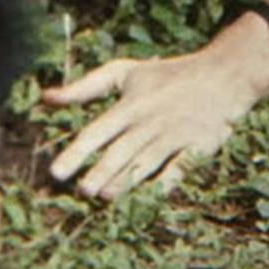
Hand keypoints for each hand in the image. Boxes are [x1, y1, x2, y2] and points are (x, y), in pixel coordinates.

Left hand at [43, 16, 268, 198]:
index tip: (56, 172)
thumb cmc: (167, 75)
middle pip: (120, 150)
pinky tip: (151, 196)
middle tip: (81, 191)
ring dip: (126, 179)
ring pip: (145, 162)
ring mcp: (174, 135)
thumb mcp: (125, 72)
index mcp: (130, 105)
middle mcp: (149, 121)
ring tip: (105, 195)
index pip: (97, 132)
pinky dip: (166, 181)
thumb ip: (86, 86)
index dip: (76, 152)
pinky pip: (179, 168)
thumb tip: (46, 97)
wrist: (223, 75)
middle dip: (100, 171)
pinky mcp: (197, 147)